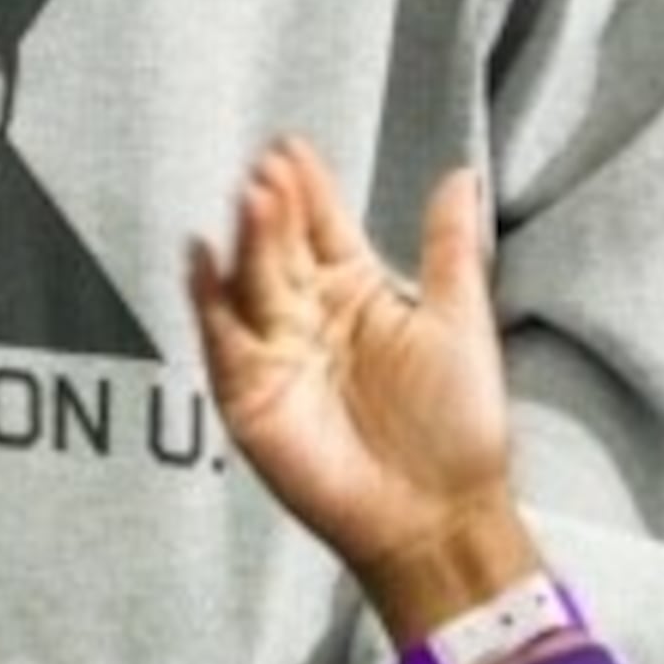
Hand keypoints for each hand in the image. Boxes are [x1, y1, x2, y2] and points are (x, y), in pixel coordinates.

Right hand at [190, 138, 516, 610]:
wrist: (440, 515)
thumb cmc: (459, 428)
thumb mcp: (461, 323)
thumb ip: (449, 248)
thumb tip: (461, 175)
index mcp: (356, 294)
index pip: (321, 228)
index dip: (308, 191)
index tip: (292, 148)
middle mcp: (309, 317)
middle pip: (281, 250)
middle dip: (273, 209)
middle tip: (268, 170)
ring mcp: (276, 353)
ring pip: (250, 284)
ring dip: (247, 242)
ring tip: (251, 198)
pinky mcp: (250, 394)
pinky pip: (222, 339)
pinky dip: (207, 300)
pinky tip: (202, 258)